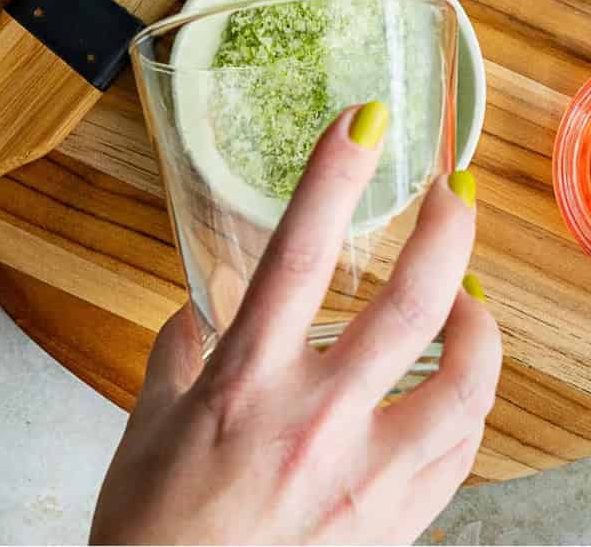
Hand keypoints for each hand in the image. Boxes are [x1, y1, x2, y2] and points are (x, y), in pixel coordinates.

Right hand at [91, 103, 501, 544]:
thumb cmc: (152, 531)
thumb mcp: (147, 427)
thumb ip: (176, 358)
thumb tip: (195, 317)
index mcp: (244, 382)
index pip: (296, 253)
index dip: (333, 177)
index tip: (361, 124)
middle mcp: (314, 418)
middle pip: (409, 306)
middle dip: (446, 233)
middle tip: (455, 192)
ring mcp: (365, 472)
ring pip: (464, 382)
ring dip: (483, 326)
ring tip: (477, 297)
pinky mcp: (394, 520)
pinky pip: (458, 450)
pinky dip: (469, 404)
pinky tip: (461, 385)